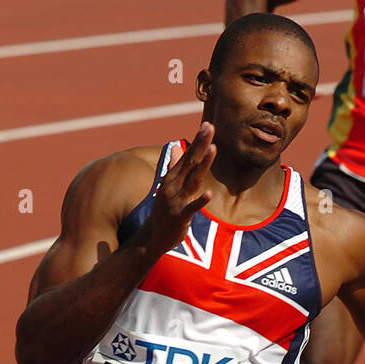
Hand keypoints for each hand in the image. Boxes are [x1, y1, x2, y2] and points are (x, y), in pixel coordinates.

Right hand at [140, 123, 215, 258]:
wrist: (151, 238)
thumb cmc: (163, 212)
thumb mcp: (167, 186)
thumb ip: (173, 166)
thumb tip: (177, 147)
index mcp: (172, 179)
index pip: (187, 156)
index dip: (197, 141)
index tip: (207, 125)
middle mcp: (173, 187)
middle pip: (190, 163)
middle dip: (200, 145)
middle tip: (210, 127)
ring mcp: (176, 202)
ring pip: (192, 180)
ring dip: (203, 165)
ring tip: (213, 149)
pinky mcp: (180, 217)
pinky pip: (191, 208)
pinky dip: (199, 201)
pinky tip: (208, 194)